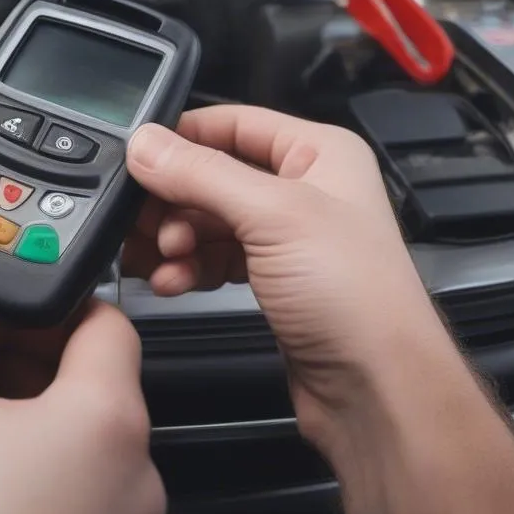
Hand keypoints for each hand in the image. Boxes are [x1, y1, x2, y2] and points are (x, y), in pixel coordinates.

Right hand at [124, 105, 451, 446]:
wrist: (377, 390)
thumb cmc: (355, 295)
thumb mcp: (273, 217)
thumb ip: (202, 174)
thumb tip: (145, 143)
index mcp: (319, 152)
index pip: (234, 123)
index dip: (183, 137)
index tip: (136, 157)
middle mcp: (304, 188)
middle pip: (213, 174)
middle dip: (174, 200)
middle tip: (144, 224)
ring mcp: (287, 237)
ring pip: (209, 220)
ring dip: (176, 239)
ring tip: (160, 259)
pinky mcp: (272, 280)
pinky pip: (214, 258)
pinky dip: (189, 267)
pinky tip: (172, 282)